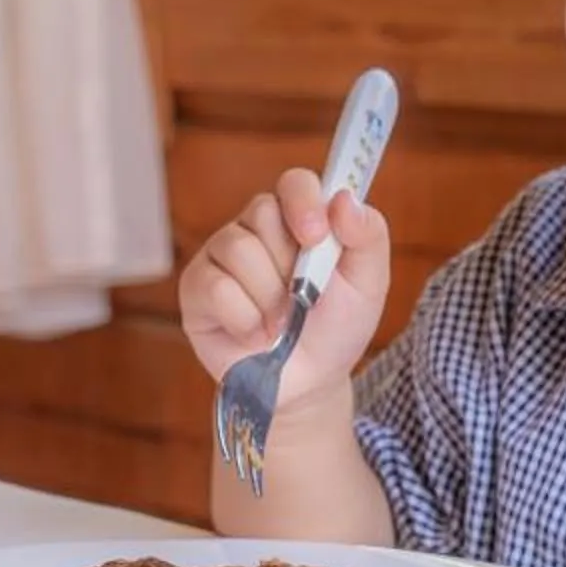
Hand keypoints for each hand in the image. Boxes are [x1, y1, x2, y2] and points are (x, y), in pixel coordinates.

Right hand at [178, 167, 391, 418]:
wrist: (308, 383)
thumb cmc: (336, 328)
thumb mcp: (368, 284)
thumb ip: (368, 236)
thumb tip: (344, 199)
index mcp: (297, 218)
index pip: (294, 183)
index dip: (303, 202)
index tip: (316, 237)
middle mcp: (254, 228)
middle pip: (262, 213)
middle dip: (290, 265)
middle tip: (303, 298)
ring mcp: (220, 256)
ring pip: (238, 250)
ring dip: (270, 298)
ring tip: (281, 324)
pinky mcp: (196, 288)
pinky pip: (217, 287)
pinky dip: (245, 319)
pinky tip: (255, 334)